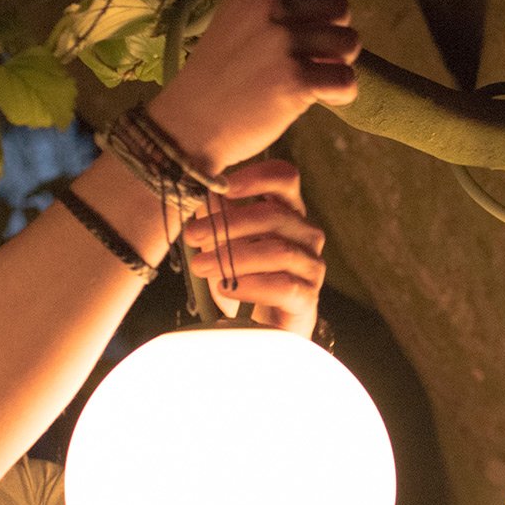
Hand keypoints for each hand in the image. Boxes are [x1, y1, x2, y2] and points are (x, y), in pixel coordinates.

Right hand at [148, 0, 359, 174]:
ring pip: (350, 43)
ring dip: (339, 65)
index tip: (304, 32)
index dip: (325, 10)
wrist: (192, 121)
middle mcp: (271, 4)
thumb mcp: (238, 14)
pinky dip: (340, 94)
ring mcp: (283, 41)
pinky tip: (318, 99)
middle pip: (342, 10)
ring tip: (313, 79)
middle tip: (310, 60)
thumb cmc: (220, 69)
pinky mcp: (295, 80)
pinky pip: (347, 80)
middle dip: (335, 36)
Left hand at [181, 158, 324, 337]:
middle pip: (274, 215)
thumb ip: (218, 217)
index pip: (285, 178)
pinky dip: (250, 285)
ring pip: (277, 251)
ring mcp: (311, 266)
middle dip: (229, 223)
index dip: (256, 176)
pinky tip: (226, 289)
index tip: (222, 186)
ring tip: (200, 266)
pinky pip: (283, 286)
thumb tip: (200, 195)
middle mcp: (305, 235)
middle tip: (193, 234)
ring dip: (232, 257)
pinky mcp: (308, 297)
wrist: (266, 328)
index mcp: (288, 212)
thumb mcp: (227, 243)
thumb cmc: (245, 277)